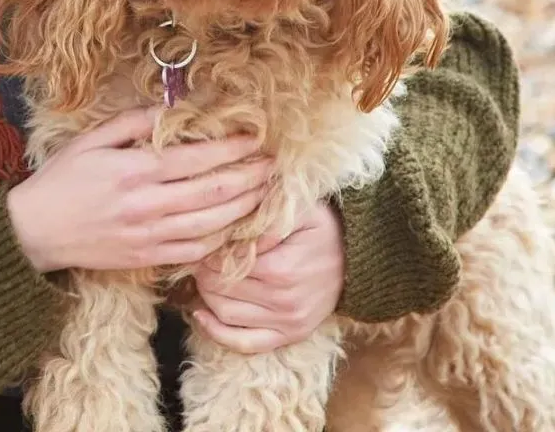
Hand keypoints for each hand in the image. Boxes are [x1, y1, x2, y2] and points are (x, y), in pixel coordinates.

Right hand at [7, 108, 271, 273]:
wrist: (36, 230)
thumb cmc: (62, 179)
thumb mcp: (92, 139)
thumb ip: (134, 123)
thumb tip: (171, 108)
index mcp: (134, 171)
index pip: (197, 158)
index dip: (231, 148)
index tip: (255, 137)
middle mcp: (147, 205)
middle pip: (214, 192)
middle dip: (250, 177)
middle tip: (273, 164)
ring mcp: (150, 236)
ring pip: (212, 224)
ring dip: (245, 207)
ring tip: (264, 192)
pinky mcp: (148, 258)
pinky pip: (196, 251)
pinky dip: (221, 238)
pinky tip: (234, 224)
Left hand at [191, 200, 343, 352]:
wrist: (355, 259)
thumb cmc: (321, 228)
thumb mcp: (298, 210)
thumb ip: (267, 218)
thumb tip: (237, 230)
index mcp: (281, 269)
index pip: (225, 264)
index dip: (209, 251)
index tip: (204, 239)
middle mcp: (284, 302)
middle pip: (221, 289)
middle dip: (204, 271)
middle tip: (199, 256)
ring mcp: (287, 323)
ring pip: (226, 315)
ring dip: (206, 295)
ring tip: (204, 275)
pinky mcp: (290, 335)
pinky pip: (245, 343)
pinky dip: (217, 333)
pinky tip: (200, 315)